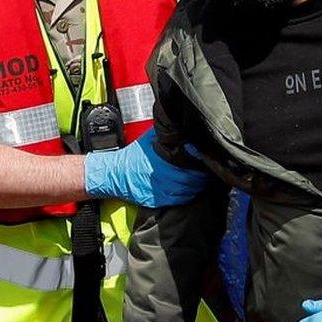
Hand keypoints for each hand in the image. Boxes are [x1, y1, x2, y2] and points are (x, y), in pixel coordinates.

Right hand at [83, 134, 209, 207]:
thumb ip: (167, 131)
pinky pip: (181, 199)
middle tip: (209, 167)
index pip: (193, 159)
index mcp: (165, 157)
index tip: (209, 155)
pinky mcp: (159, 200)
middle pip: (195, 176)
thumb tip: (183, 122)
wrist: (113, 174)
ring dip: (199, 184)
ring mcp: (163, 188)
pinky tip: (192, 188)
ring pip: (190, 189)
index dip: (203, 158)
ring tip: (203, 178)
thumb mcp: (149, 137)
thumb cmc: (133, 155)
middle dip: (204, 172)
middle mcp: (165, 174)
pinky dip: (189, 194)